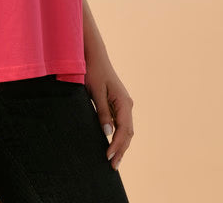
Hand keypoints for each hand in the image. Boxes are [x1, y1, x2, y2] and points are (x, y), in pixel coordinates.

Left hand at [84, 54, 133, 171]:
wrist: (94, 56)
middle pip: (127, 133)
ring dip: (121, 145)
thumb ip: (102, 112)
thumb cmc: (94, 72)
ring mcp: (124, 104)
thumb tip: (108, 133)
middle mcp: (127, 104)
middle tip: (112, 166)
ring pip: (126, 130)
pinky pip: (121, 124)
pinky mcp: (118, 104)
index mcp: (124, 102)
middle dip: (121, 150)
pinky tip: (112, 144)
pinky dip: (118, 136)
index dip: (117, 145)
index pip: (124, 130)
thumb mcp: (95, 92)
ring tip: (114, 160)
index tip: (108, 156)